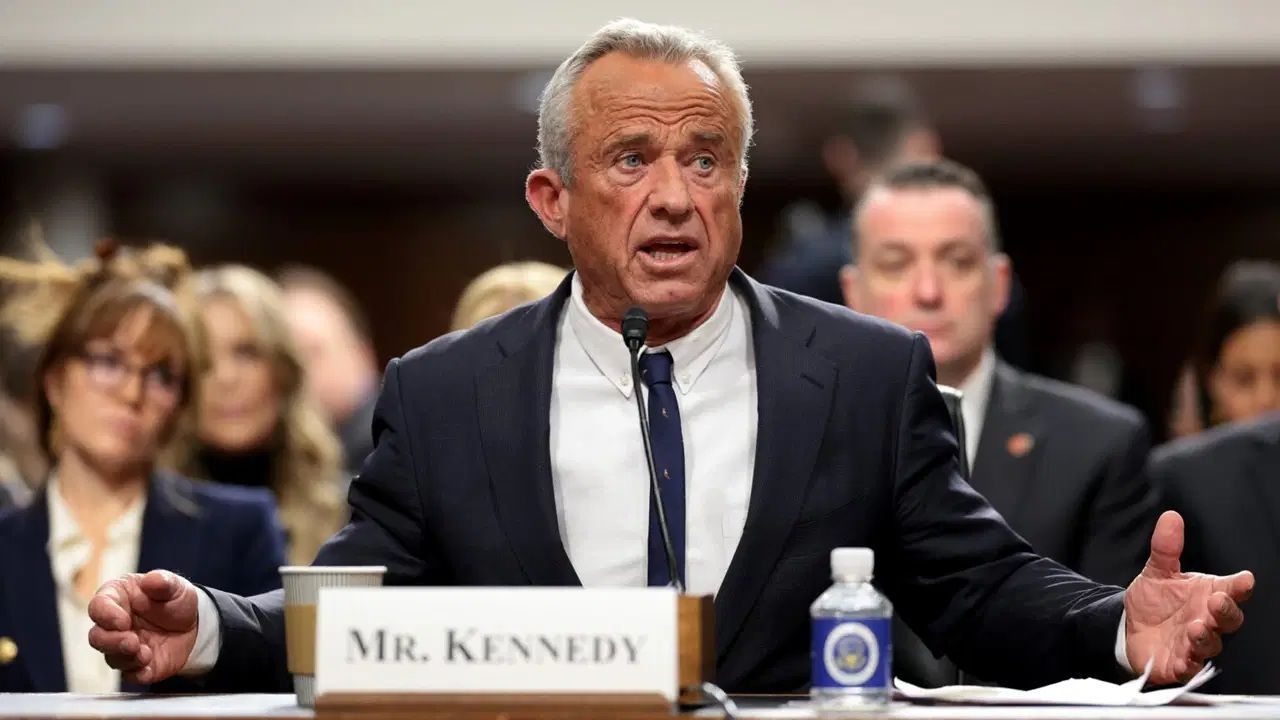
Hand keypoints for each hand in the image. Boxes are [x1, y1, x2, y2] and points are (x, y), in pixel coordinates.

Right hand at [87, 569, 200, 684]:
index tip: (123, 621)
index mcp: (117, 599)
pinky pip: (130, 675)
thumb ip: (163, 582)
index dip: (106, 615)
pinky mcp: (136, 666)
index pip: (98, 606)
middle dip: (111, 642)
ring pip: (111, 658)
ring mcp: (123, 648)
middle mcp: (113, 626)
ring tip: (145, 654)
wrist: (194, 626)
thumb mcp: (175, 586)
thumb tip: (152, 580)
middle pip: (97, 637)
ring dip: (126, 657)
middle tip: (132, 641)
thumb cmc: (175, 601)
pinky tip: (149, 667)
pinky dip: (138, 673)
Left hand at [1125, 511, 1253, 683]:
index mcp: (1208, 595)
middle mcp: (1207, 620)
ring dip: (1205, 637)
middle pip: (1229, 619)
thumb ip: (1165, 548)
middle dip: (1226, 611)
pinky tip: (1182, 660)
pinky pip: (1188, 668)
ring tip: (1196, 627)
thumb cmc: (1154, 601)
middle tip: (1216, 601)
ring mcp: (1195, 644)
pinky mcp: (1179, 664)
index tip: (1244, 580)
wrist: (1130, 627)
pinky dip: (1186, 665)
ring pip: (1210, 644)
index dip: (1240, 586)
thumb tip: (1170, 517)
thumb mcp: (1157, 571)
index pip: (1232, 590)